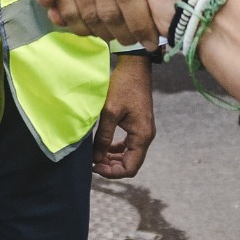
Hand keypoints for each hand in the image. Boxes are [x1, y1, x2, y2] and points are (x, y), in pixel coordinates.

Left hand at [94, 55, 155, 178]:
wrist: (135, 67)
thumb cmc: (123, 86)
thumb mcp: (110, 112)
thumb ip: (103, 137)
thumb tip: (96, 158)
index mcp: (142, 136)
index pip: (130, 167)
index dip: (112, 172)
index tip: (95, 166)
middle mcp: (146, 136)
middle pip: (130, 163)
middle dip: (111, 166)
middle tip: (93, 162)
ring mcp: (143, 131)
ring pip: (129, 155)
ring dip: (113, 158)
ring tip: (96, 155)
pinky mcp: (138, 125)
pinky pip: (128, 145)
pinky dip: (116, 149)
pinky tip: (104, 145)